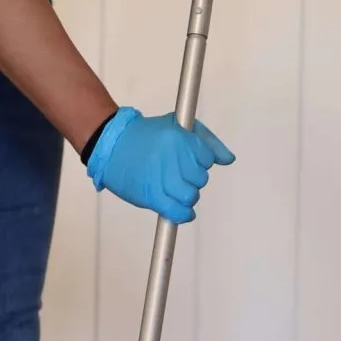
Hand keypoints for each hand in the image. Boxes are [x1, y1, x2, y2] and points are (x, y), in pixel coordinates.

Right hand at [86, 107, 234, 222]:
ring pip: (190, 196)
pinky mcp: (151, 195)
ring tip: (174, 189)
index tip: (188, 162)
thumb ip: (207, 142)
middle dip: (192, 179)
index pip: (207, 159)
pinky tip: (182, 211)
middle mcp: (173, 157)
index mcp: (181, 138)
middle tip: (177, 175)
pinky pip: (177, 211)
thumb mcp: (177, 126)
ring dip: (186, 196)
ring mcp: (161, 177)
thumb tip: (228, 160)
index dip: (199, 162)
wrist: (112, 145)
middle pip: (200, 179)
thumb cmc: (145, 135)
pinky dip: (182, 214)